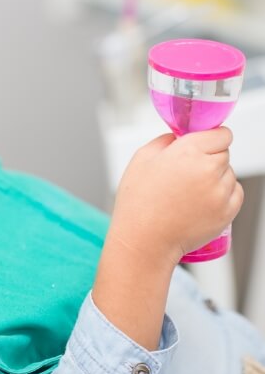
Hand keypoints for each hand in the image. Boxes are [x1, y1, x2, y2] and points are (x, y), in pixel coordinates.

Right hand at [108, 127, 242, 266]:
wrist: (145, 239)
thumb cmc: (138, 200)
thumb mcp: (142, 158)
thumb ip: (165, 140)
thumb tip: (179, 137)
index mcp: (188, 151)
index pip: (221, 134)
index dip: (211, 137)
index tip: (203, 142)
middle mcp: (208, 169)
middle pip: (224, 153)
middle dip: (209, 157)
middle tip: (187, 170)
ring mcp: (220, 192)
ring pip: (229, 174)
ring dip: (216, 176)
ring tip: (190, 190)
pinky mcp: (227, 212)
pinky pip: (235, 194)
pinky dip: (223, 194)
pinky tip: (200, 201)